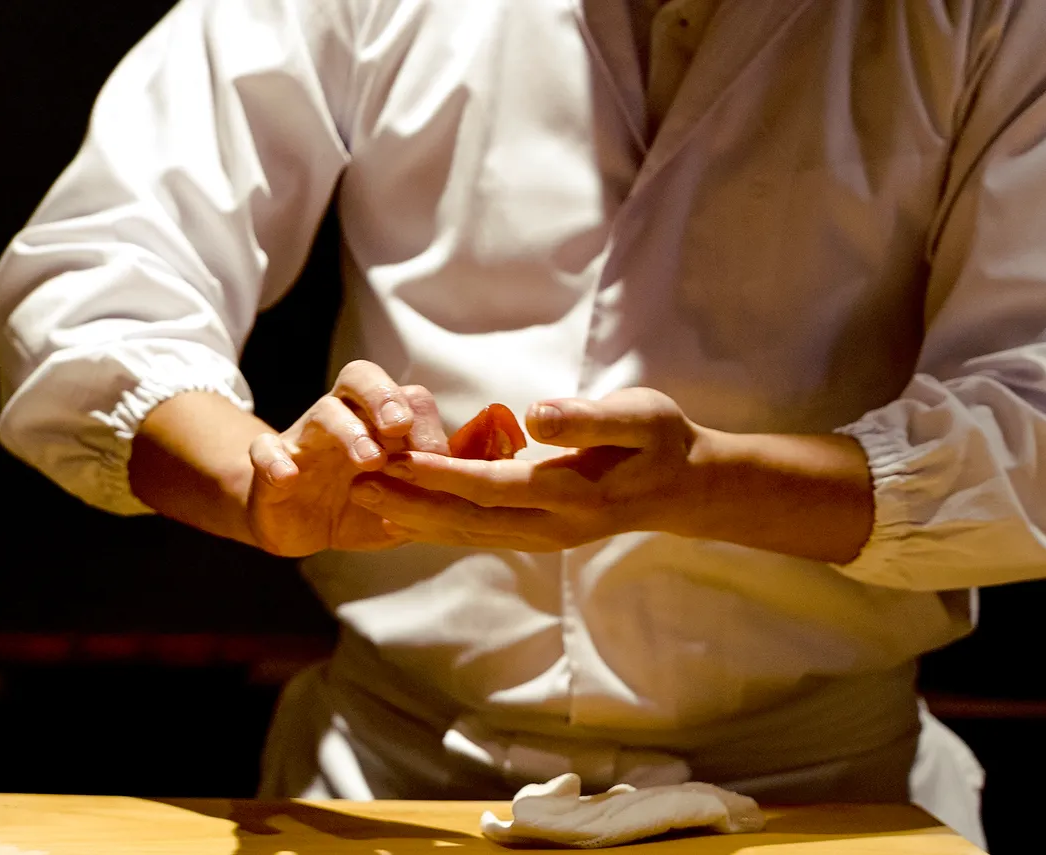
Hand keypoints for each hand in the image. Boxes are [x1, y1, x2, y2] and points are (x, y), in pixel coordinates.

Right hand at [246, 361, 449, 556]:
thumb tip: (468, 489)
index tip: (440, 457)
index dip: (425, 421)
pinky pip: (266, 450)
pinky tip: (289, 476)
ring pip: (324, 412)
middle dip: (384, 396)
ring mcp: (305, 437)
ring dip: (349, 432)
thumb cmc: (361, 504)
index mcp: (379, 421)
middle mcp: (344, 417)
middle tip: (400, 426)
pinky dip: (276, 461)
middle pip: (360, 378)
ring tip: (369, 461)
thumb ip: (431, 493)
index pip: (406, 396)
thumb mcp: (402, 501)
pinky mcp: (270, 465)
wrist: (300, 525)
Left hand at [347, 388, 704, 550]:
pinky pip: (483, 533)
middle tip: (359, 485)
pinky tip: (411, 515)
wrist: (686, 486)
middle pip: (470, 520)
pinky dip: (443, 525)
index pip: (492, 486)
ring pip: (471, 533)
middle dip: (413, 503)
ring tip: (370, 500)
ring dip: (420, 518)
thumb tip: (536, 416)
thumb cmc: (662, 440)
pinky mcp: (542, 535)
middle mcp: (553, 526)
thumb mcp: (639, 417)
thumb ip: (588, 418)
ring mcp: (546, 537)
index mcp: (572, 494)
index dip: (443, 474)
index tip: (398, 458)